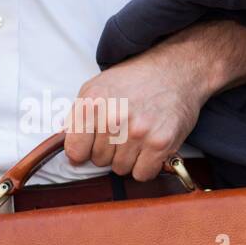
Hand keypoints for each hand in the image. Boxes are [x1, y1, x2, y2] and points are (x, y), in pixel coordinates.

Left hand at [63, 42, 211, 183]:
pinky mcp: (160, 143)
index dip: (83, 151)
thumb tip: (69, 148)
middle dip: (109, 151)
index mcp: (93, 104)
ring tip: (138, 136)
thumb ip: (79, 116)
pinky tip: (150, 147)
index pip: (75, 151)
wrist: (176, 70)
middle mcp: (113, 118)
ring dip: (129, 158)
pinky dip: (146, 166)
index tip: (92, 146)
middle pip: (99, 161)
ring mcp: (137, 132)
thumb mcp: (96, 87)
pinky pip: (142, 174)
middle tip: (124, 132)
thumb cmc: (135, 80)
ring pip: (121, 169)